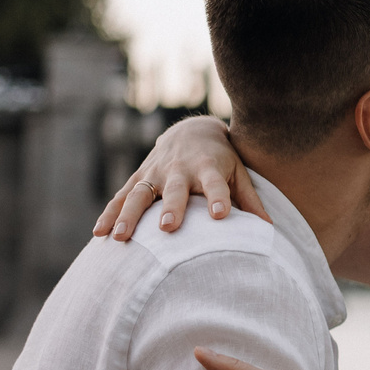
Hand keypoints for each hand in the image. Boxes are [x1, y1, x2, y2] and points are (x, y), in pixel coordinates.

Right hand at [94, 117, 269, 241]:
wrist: (192, 131)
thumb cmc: (221, 159)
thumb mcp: (239, 173)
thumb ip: (250, 200)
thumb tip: (269, 229)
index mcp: (208, 168)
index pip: (215, 185)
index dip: (219, 198)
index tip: (222, 216)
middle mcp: (179, 170)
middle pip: (174, 191)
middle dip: (171, 208)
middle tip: (168, 228)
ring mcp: (155, 173)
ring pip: (139, 195)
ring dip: (129, 216)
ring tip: (122, 239)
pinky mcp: (139, 177)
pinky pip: (120, 197)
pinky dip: (109, 214)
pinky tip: (99, 233)